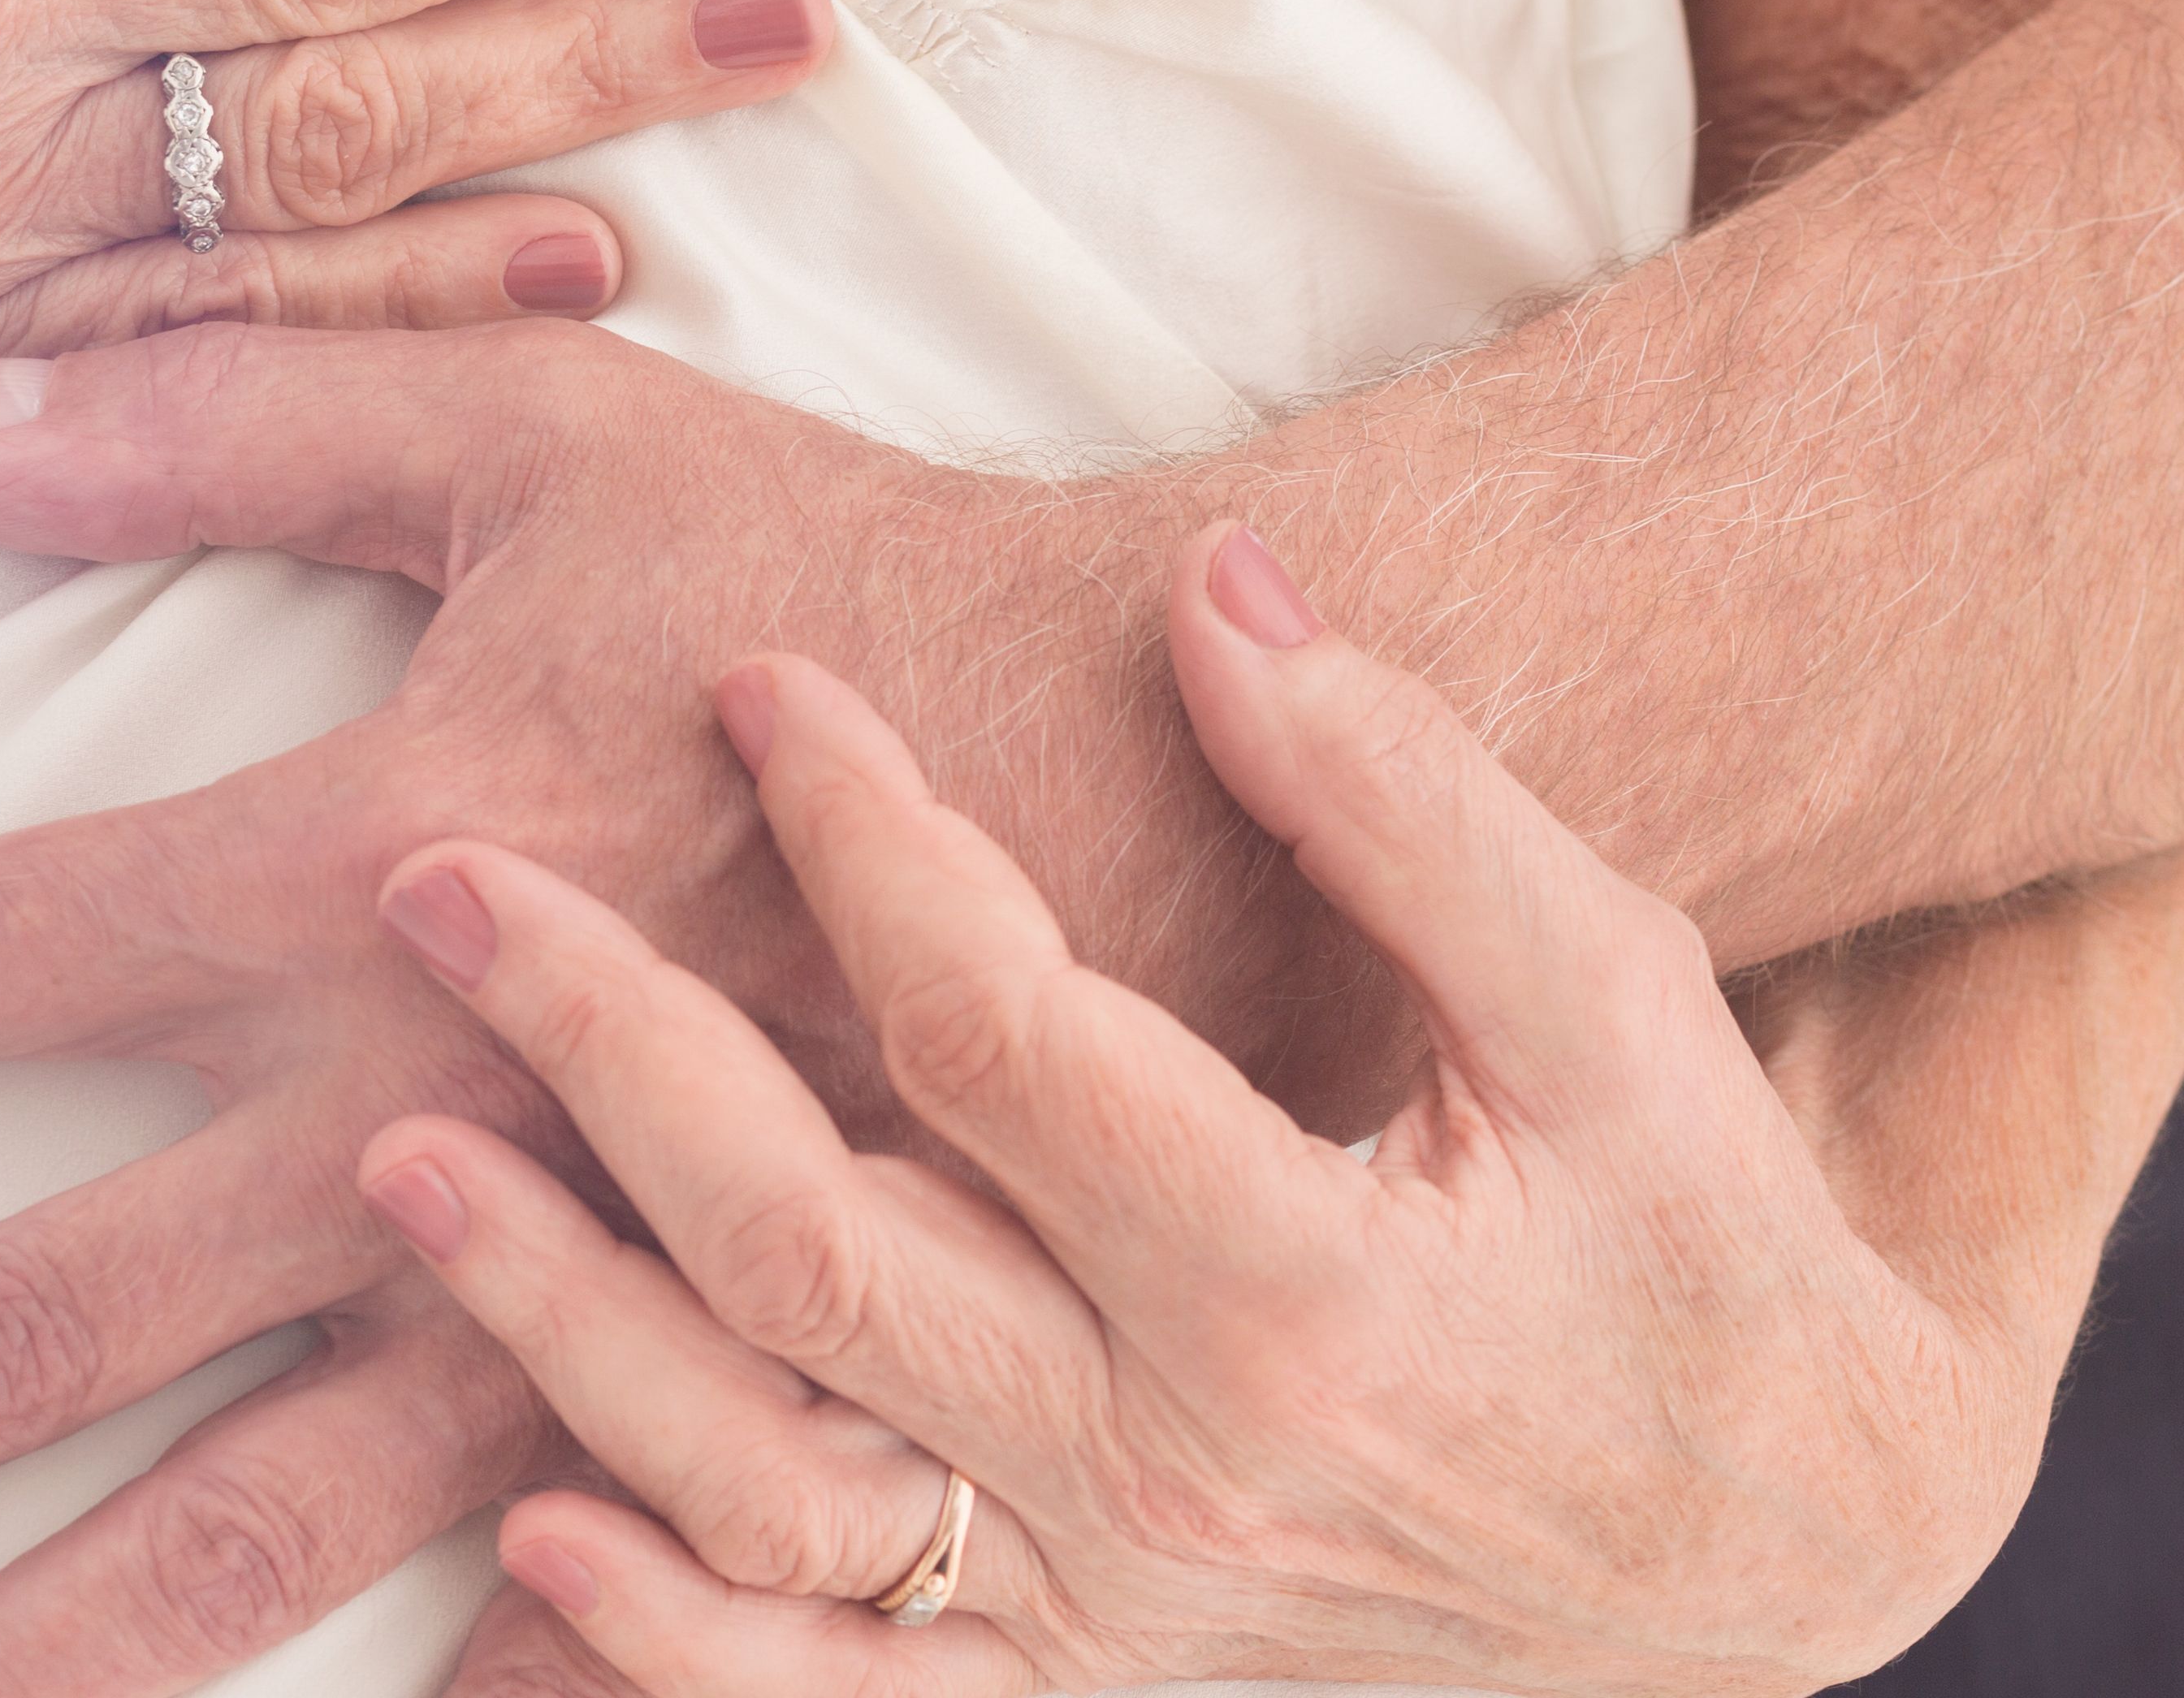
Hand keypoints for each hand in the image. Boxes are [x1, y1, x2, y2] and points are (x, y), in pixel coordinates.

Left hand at [0, 323, 1390, 1690]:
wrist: (1178, 781)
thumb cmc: (845, 592)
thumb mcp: (545, 433)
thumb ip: (231, 412)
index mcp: (356, 877)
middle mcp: (424, 1125)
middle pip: (31, 1328)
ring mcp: (575, 1306)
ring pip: (234, 1544)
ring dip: (6, 1669)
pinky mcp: (727, 1407)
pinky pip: (552, 1637)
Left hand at [350, 537, 2183, 1696]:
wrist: (1784, 1549)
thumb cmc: (1695, 1240)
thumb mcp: (1612, 1000)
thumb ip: (1411, 802)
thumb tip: (1217, 591)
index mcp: (1306, 1285)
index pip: (998, 1029)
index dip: (863, 838)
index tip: (764, 683)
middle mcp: (1177, 1472)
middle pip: (809, 1250)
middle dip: (605, 1050)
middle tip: (446, 879)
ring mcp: (1113, 1613)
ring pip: (763, 1481)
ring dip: (558, 1327)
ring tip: (399, 1158)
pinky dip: (660, 1651)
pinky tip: (527, 1534)